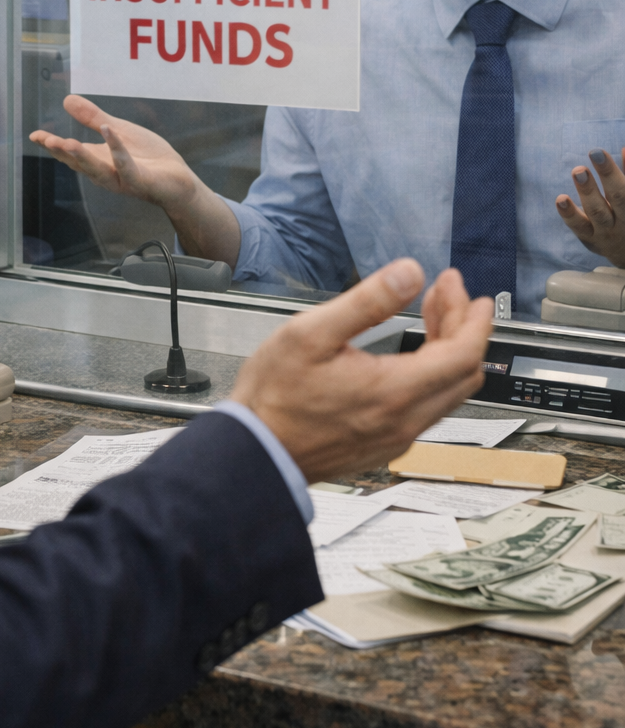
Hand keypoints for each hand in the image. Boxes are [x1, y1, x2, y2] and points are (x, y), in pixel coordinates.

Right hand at [28, 95, 241, 262]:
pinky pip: (126, 165)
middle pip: (79, 163)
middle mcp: (105, 172)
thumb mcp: (118, 132)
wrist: (178, 181)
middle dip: (61, 151)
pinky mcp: (141, 181)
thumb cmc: (149, 158)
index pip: (70, 153)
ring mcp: (122, 179)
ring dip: (82, 157)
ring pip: (98, 169)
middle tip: (45, 139)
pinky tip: (109, 133)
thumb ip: (93, 118)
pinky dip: (116, 150)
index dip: (52, 144)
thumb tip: (67, 100)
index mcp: (98, 159)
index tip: (35, 135)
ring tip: (67, 142)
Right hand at [231, 261, 491, 483]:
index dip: (473, 319)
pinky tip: (409, 357)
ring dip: (448, 351)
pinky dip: (431, 375)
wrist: (254, 455)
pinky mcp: (384, 446)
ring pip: (448, 393)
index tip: (468, 292)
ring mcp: (397, 438)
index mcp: (394, 391)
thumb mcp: (311, 333)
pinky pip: (427, 409)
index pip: (463, 354)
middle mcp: (405, 420)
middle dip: (463, 328)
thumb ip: (367, 302)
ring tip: (431, 317)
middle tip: (446, 295)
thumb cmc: (274, 397)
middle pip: (463, 374)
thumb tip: (410, 273)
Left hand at [555, 150, 624, 268]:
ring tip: (577, 170)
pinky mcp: (590, 239)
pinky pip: (579, 227)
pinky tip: (561, 199)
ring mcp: (607, 231)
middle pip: (618, 197)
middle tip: (594, 152)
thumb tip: (623, 148)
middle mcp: (624, 221)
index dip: (614, 171)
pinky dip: (569, 214)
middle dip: (608, 174)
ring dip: (587, 191)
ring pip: (597, 212)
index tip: (603, 151)